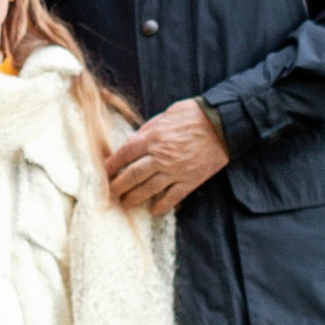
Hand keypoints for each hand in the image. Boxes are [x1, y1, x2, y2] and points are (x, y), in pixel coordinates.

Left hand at [104, 97, 228, 213]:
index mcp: (152, 137)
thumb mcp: (165, 115)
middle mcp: (160, 156)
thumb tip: (133, 142)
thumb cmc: (193, 115)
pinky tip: (153, 210)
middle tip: (109, 194)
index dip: (111, 165)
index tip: (103, 172)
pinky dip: (161, 205)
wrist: (222, 124)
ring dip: (134, 198)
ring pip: (149, 189)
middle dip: (118, 186)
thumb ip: (147, 130)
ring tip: (125, 203)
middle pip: (132, 175)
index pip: (124, 154)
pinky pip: (172, 197)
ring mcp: (175, 171)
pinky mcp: (190, 180)